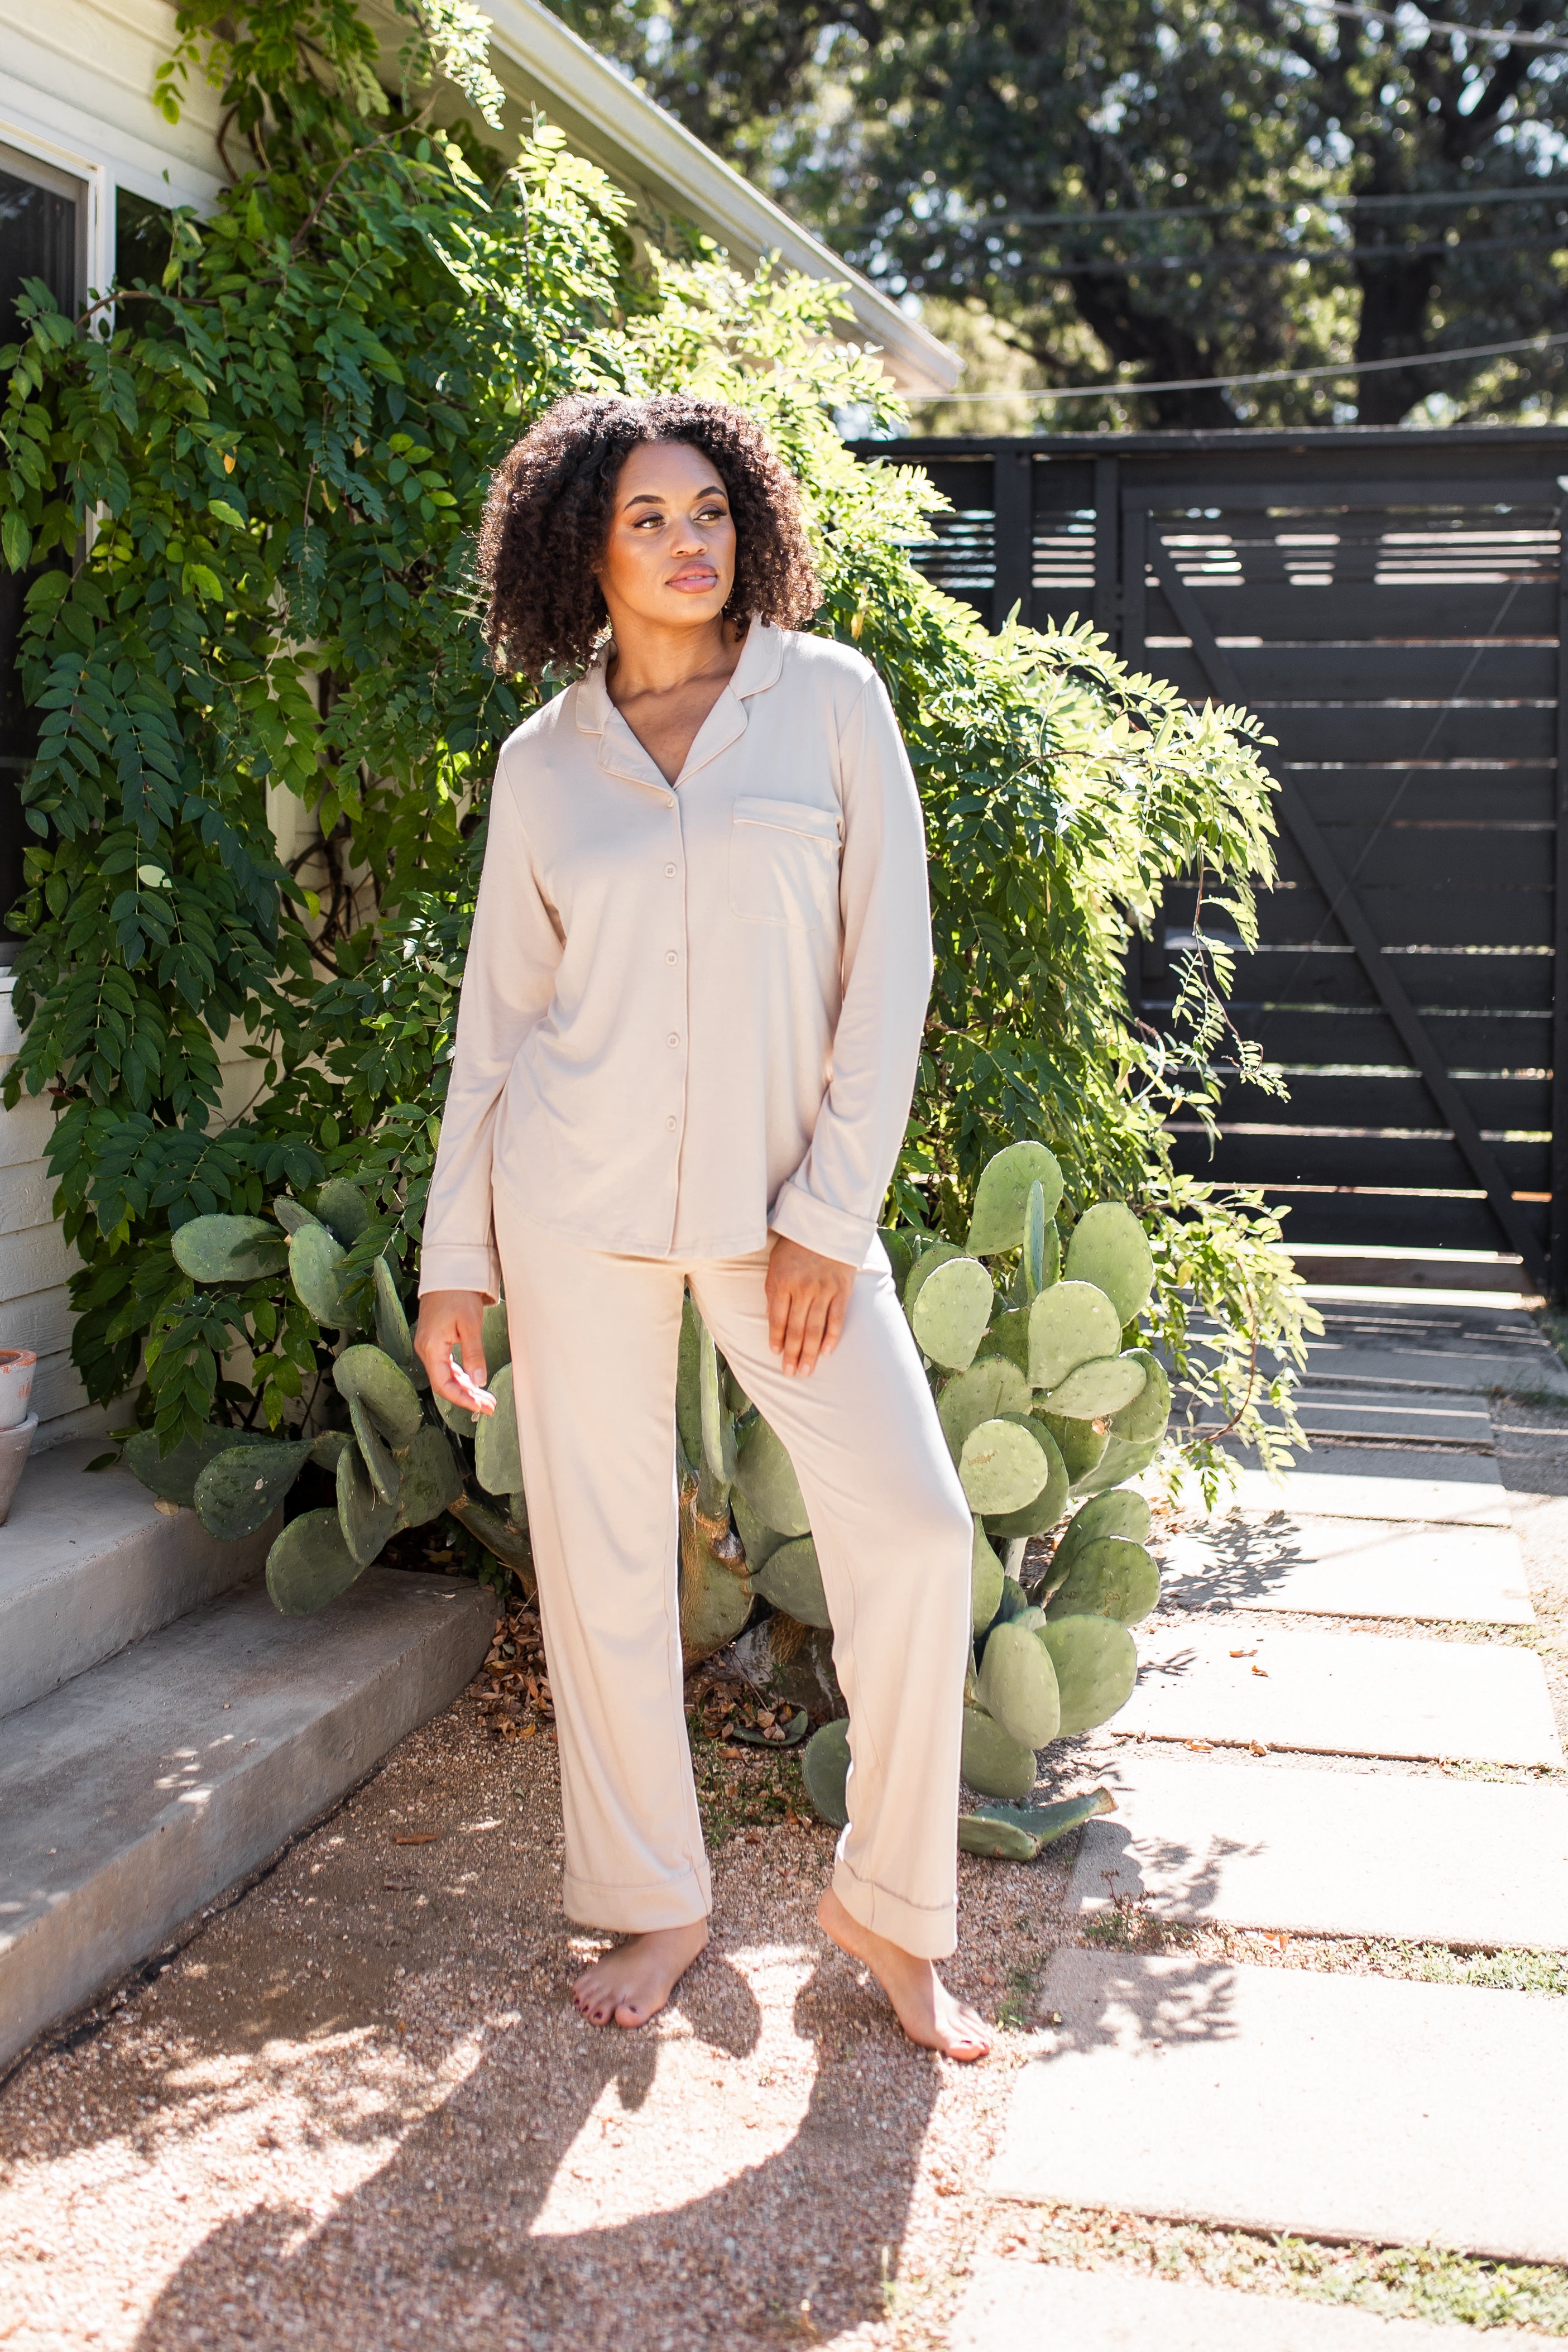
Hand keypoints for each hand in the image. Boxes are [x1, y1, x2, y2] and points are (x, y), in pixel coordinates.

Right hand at [414, 1289, 495, 1413]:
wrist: (449, 1272)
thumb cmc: (458, 1294)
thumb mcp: (470, 1325)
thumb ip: (474, 1354)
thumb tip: (479, 1381)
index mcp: (431, 1347)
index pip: (443, 1385)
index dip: (462, 1399)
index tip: (481, 1407)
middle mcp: (426, 1349)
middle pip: (444, 1383)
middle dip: (467, 1397)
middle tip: (489, 1406)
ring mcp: (429, 1346)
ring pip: (445, 1375)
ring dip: (465, 1388)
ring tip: (485, 1397)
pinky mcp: (434, 1341)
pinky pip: (445, 1365)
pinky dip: (460, 1375)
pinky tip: (473, 1381)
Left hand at [765, 1236, 853, 1377]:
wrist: (826, 1225)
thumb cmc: (795, 1246)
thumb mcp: (776, 1265)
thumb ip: (774, 1291)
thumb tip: (774, 1321)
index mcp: (781, 1282)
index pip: (777, 1318)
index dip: (776, 1338)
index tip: (776, 1354)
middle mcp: (802, 1289)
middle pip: (796, 1329)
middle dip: (792, 1354)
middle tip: (790, 1373)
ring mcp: (824, 1290)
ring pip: (815, 1328)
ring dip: (810, 1352)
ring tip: (806, 1370)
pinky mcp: (842, 1289)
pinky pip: (837, 1318)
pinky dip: (831, 1336)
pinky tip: (826, 1352)